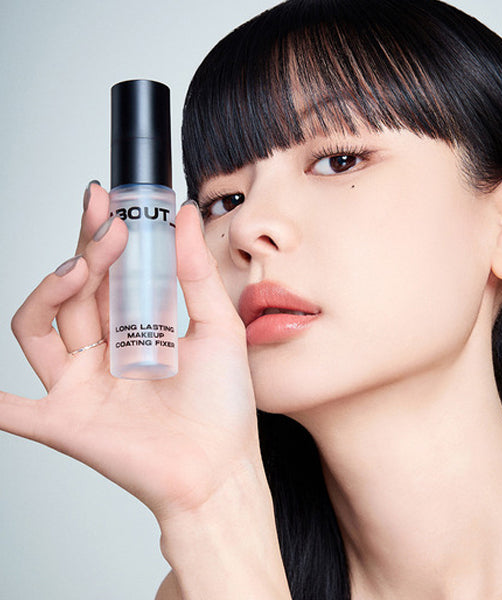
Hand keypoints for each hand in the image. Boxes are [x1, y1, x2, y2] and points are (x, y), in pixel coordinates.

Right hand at [2, 183, 262, 522]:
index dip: (105, 236)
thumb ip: (196, 272)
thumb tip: (182, 213)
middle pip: (76, 292)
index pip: (109, 275)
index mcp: (136, 330)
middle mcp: (104, 353)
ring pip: (41, 328)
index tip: (113, 202)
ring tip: (83, 268)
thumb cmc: (223, 404)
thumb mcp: (218, 327)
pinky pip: (16, 409)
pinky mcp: (67, 422)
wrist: (220, 468)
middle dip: (87, 251)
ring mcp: (81, 385)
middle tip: (108, 223)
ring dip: (52, 291)